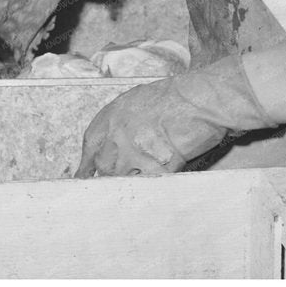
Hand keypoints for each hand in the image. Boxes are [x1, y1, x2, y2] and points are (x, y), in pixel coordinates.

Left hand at [75, 55, 273, 177]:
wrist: (201, 98)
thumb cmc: (175, 96)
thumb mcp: (138, 100)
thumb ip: (121, 121)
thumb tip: (113, 142)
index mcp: (112, 115)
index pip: (89, 145)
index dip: (87, 164)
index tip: (84, 177)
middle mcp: (118, 134)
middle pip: (104, 166)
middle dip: (110, 176)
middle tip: (116, 185)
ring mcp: (136, 152)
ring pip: (123, 179)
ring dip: (130, 185)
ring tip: (137, 188)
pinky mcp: (156, 168)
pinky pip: (149, 186)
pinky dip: (152, 189)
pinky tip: (156, 190)